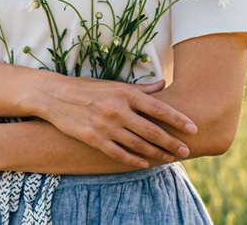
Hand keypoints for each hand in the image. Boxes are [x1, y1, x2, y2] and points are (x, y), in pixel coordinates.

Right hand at [36, 77, 197, 168]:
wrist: (54, 95)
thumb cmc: (87, 87)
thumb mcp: (114, 84)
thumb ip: (140, 88)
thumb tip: (163, 85)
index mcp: (125, 93)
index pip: (158, 108)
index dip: (178, 119)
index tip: (193, 128)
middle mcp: (118, 110)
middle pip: (152, 130)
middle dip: (172, 141)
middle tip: (186, 150)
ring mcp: (106, 126)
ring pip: (138, 144)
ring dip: (157, 152)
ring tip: (170, 158)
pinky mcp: (94, 139)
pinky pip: (118, 153)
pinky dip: (133, 159)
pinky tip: (145, 163)